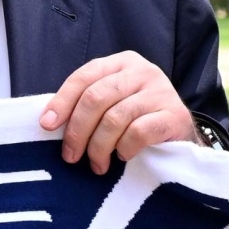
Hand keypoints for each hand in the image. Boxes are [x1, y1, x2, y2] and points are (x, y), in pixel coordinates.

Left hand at [40, 51, 196, 174]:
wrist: (181, 136)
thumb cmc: (139, 120)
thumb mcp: (113, 103)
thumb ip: (87, 104)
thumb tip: (49, 122)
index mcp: (122, 63)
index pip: (84, 77)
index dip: (62, 102)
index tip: (47, 126)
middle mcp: (142, 71)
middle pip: (96, 97)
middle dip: (77, 130)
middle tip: (70, 156)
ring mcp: (161, 91)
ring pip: (115, 118)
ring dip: (99, 147)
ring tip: (97, 164)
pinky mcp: (174, 115)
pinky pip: (138, 133)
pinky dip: (124, 148)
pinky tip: (123, 156)